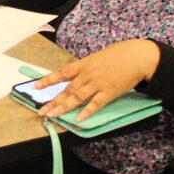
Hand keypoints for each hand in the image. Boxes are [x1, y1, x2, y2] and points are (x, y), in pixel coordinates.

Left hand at [36, 39, 159, 120]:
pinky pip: (96, 103)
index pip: (61, 73)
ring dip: (64, 108)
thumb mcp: (98, 58)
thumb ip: (86, 68)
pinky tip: (79, 119)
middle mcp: (87, 75)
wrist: (138, 55)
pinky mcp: (110, 92)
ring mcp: (98, 83)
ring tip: (53, 116)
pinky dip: (87, 111)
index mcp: (83, 65)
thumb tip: (75, 76)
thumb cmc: (119, 55)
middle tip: (41, 111)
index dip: (48, 80)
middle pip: (67, 90)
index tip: (36, 87)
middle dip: (53, 101)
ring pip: (77, 97)